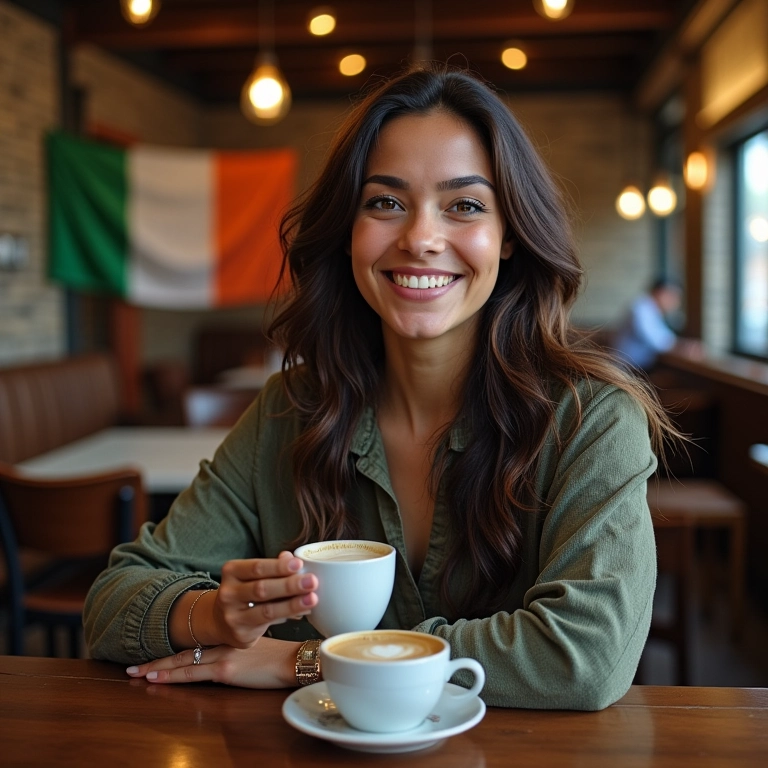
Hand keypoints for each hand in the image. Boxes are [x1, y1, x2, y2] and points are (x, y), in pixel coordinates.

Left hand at [127, 637, 299, 687]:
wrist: (298, 660)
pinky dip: (172, 677)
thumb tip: (240, 654)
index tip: (154, 656)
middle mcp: (223, 645)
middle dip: (157, 660)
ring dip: (158, 669)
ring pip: (183, 662)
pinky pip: (193, 675)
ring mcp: (223, 656)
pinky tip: (156, 680)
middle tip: (133, 666)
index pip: (196, 646)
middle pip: (184, 653)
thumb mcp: (263, 650)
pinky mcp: (227, 670)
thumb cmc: (285, 656)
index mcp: (230, 640)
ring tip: (136, 673)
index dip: (174, 650)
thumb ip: (246, 651)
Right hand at [163, 551, 318, 652]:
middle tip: (312, 581)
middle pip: (261, 588)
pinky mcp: (241, 634)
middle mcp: (228, 593)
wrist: (220, 620)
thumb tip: (290, 557)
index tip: (299, 564)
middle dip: (289, 585)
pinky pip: (269, 625)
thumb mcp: (252, 575)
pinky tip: (304, 611)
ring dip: (292, 604)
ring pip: (266, 610)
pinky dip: (289, 616)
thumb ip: (272, 567)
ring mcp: (233, 616)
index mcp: (231, 571)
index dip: (278, 567)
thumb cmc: (244, 591)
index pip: (256, 567)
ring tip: (312, 599)